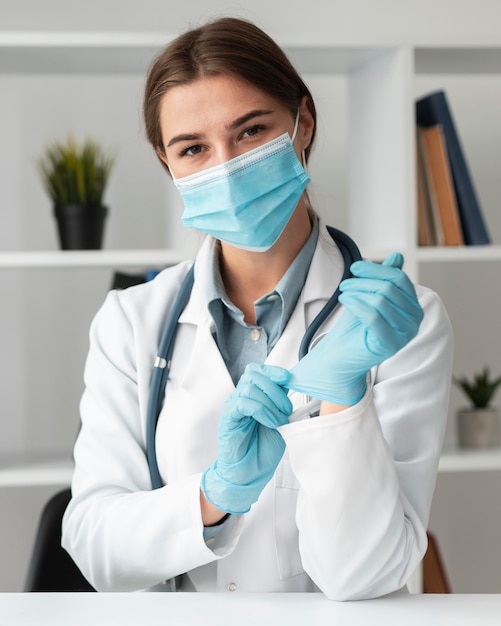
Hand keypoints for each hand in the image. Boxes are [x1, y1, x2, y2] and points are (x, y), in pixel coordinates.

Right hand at [201, 363, 291, 513]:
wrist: (249, 474)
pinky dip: (261, 410)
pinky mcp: (228, 418)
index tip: (289, 379)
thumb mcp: (279, 422)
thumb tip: (295, 391)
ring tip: (279, 420)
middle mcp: (241, 398)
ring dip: (270, 402)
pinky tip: (270, 422)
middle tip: (286, 408)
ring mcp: (233, 407)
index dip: (274, 371)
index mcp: (253, 396)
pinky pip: (243, 403)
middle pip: (254, 374)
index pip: (259, 371)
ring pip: (249, 387)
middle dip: (275, 388)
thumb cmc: (262, 450)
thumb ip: (283, 406)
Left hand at [287, 253, 423, 404]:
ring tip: (343, 293)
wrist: (340, 356)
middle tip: (344, 283)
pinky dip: (356, 304)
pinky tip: (345, 301)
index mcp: (413, 308)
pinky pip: (373, 316)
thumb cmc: (355, 327)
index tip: (355, 267)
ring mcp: (404, 335)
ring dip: (357, 291)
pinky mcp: (389, 345)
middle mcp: (415, 322)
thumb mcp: (370, 297)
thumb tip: (397, 256)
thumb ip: (385, 279)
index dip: (376, 269)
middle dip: (363, 281)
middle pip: (390, 288)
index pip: (399, 279)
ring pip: (381, 300)